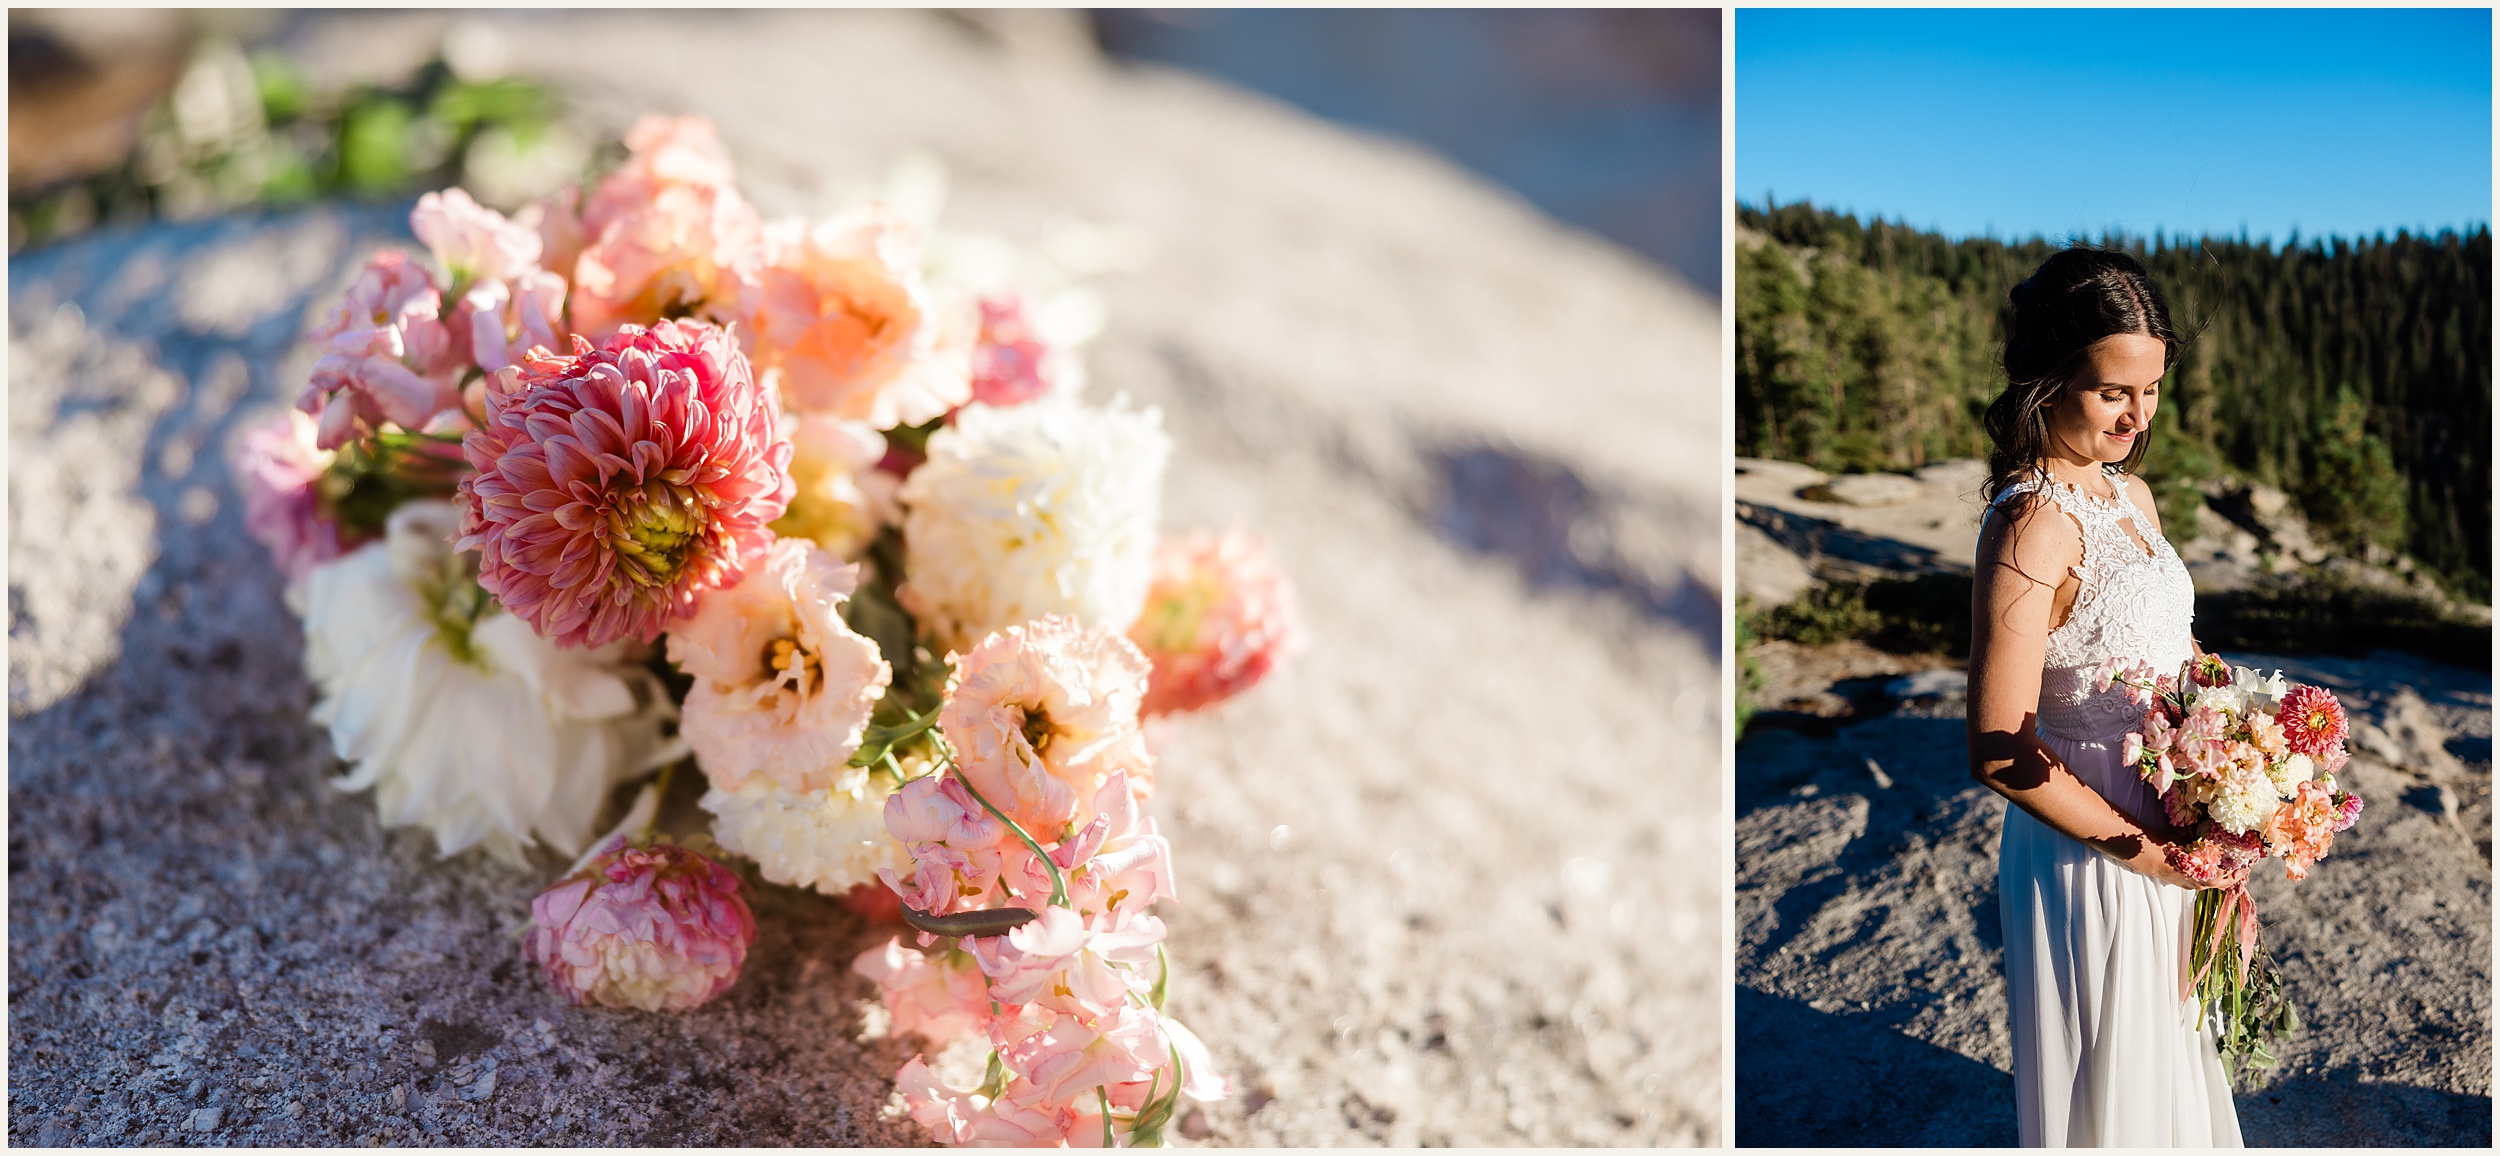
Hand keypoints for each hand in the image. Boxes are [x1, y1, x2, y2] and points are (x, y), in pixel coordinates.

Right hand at [2131, 831, 2247, 891]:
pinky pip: (2200, 883)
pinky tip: (2206, 871)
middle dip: (2234, 876)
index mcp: (2211, 875)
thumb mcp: (2195, 845)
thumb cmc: (2173, 848)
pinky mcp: (2183, 884)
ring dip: (2220, 878)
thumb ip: (2209, 847)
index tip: (2248, 864)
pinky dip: (2207, 878)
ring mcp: (2193, 885)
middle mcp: (2204, 884)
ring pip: (2212, 885)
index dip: (2242, 870)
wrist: (2151, 857)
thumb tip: (2219, 842)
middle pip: (2225, 884)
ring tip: (2225, 869)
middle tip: (2241, 869)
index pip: (2232, 876)